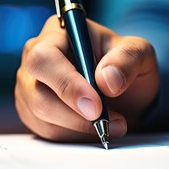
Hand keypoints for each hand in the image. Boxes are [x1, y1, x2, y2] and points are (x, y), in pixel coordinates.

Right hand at [15, 16, 158, 141]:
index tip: (96, 105)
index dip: (67, 84)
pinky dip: (75, 135)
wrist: (126, 91)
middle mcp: (35, 58)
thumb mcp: (139, 52)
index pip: (45, 58)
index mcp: (58, 33)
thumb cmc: (125, 66)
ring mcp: (30, 87)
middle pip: (37, 92)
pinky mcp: (33, 112)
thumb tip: (107, 80)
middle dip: (73, 113)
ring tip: (113, 124)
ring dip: (80, 127)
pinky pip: (47, 132)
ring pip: (42, 116)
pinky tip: (94, 127)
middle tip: (105, 121)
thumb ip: (127, 59)